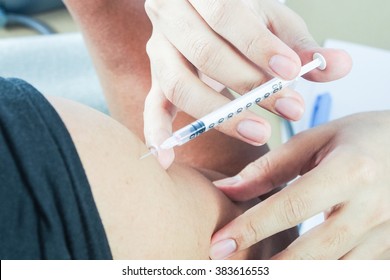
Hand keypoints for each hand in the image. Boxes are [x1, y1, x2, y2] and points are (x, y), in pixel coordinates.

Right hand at [143, 0, 351, 167]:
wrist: (201, 15)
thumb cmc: (240, 19)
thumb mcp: (271, 21)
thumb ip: (301, 44)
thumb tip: (338, 66)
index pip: (227, 16)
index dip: (259, 47)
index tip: (292, 74)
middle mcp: (173, 19)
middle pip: (205, 53)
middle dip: (250, 85)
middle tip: (290, 108)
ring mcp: (160, 52)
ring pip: (180, 85)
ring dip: (219, 114)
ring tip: (259, 132)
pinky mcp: (156, 81)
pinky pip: (152, 107)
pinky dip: (157, 132)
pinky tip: (167, 158)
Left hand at [210, 111, 389, 258]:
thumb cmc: (361, 138)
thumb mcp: (317, 140)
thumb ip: (270, 167)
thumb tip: (226, 189)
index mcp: (351, 171)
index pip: (291, 206)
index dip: (251, 228)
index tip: (218, 245)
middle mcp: (372, 208)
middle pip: (312, 252)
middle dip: (267, 267)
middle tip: (229, 269)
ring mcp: (386, 234)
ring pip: (332, 271)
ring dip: (292, 274)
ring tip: (256, 271)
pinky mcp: (389, 250)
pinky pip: (351, 272)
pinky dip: (320, 272)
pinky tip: (293, 267)